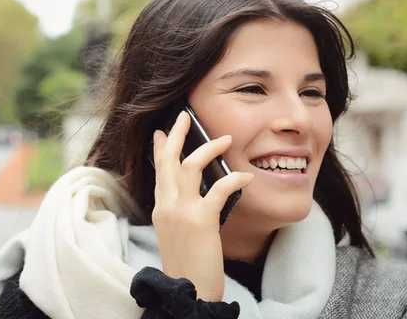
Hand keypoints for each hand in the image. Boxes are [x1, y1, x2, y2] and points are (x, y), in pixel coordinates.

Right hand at [151, 110, 252, 301]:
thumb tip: (195, 195)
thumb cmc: (186, 265)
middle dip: (177, 135)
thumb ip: (180, 211)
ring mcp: (182, 211)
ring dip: (209, 148)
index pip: (159, 171)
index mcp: (161, 208)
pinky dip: (234, 179)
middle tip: (184, 116)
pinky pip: (219, 189)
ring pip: (191, 166)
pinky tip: (247, 176)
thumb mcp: (176, 233)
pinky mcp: (201, 219)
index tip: (163, 133)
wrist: (186, 291)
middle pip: (169, 160)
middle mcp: (167, 205)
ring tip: (226, 139)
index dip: (162, 149)